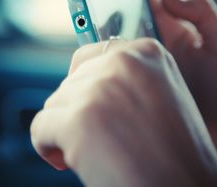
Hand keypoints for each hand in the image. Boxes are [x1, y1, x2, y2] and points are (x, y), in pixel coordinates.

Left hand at [31, 38, 216, 186]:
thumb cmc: (176, 155)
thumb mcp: (160, 98)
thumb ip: (126, 80)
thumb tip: (83, 80)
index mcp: (146, 53)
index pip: (92, 55)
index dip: (84, 84)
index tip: (89, 107)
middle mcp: (123, 63)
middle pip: (71, 81)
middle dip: (76, 110)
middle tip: (95, 139)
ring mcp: (100, 89)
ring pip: (55, 104)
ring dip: (64, 130)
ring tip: (92, 153)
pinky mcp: (79, 121)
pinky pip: (40, 127)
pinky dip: (47, 147)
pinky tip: (68, 163)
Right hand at [107, 0, 216, 160]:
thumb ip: (203, 13)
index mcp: (170, 28)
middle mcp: (150, 43)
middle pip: (120, 17)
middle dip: (102, 3)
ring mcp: (139, 64)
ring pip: (111, 42)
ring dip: (95, 32)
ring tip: (86, 23)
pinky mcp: (133, 84)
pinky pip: (112, 69)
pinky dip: (99, 61)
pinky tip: (91, 56)